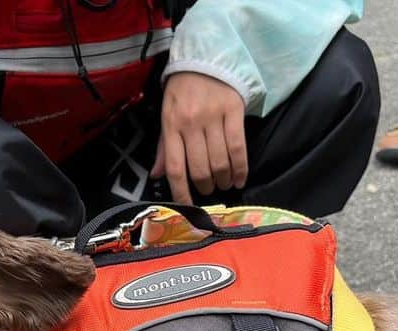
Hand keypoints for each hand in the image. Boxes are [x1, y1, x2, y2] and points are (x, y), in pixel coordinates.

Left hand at [151, 72, 248, 204]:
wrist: (206, 57)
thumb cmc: (183, 90)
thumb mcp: (167, 116)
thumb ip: (164, 148)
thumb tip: (157, 176)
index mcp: (171, 125)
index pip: (175, 168)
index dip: (182, 192)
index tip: (189, 206)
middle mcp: (190, 123)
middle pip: (200, 169)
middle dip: (206, 186)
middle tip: (209, 190)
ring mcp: (212, 117)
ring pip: (220, 162)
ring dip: (223, 180)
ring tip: (224, 185)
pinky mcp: (233, 111)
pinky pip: (238, 148)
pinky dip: (240, 169)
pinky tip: (239, 179)